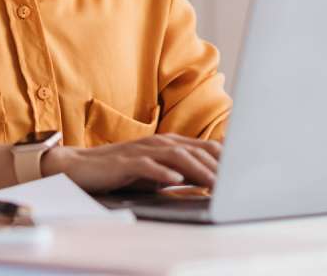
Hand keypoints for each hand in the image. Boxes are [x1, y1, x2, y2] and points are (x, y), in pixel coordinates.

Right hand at [39, 134, 222, 194]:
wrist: (80, 167)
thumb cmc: (121, 170)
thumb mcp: (155, 170)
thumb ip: (180, 170)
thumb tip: (210, 178)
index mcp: (168, 143)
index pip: (204, 148)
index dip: (226, 158)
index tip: (246, 170)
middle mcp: (158, 142)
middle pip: (195, 150)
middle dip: (218, 166)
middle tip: (237, 180)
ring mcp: (142, 150)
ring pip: (176, 156)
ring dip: (198, 169)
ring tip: (215, 182)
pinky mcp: (125, 162)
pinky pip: (147, 166)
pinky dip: (163, 172)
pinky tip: (175, 180)